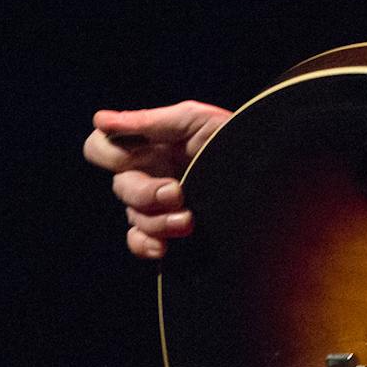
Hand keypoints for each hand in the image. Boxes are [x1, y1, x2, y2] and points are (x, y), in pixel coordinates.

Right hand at [84, 101, 231, 258]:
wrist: (266, 167)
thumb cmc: (233, 135)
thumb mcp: (196, 120)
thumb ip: (149, 121)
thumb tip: (100, 119)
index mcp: (146, 145)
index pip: (100, 148)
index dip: (108, 153)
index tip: (132, 157)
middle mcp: (147, 173)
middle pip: (120, 188)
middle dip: (146, 193)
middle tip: (177, 192)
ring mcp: (157, 203)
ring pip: (134, 217)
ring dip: (157, 221)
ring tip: (189, 220)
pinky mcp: (170, 226)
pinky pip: (140, 241)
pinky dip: (146, 245)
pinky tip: (163, 247)